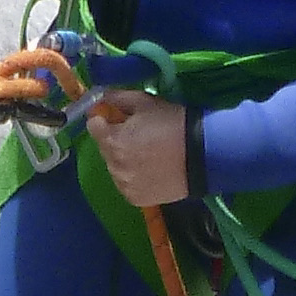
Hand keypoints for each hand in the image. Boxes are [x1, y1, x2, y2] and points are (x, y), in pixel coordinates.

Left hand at [85, 88, 193, 207]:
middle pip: (104, 148)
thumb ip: (118, 98)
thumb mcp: (146, 103)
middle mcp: (114, 165)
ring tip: (147, 155)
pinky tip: (151, 170)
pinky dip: (134, 177)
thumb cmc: (173, 124)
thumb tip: (102, 96)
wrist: (202, 155)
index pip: (93, 126)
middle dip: (115, 140)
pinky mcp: (136, 198)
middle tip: (139, 136)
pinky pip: (126, 184)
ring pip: (115, 168)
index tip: (115, 118)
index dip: (103, 119)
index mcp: (113, 140)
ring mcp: (124, 184)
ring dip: (123, 160)